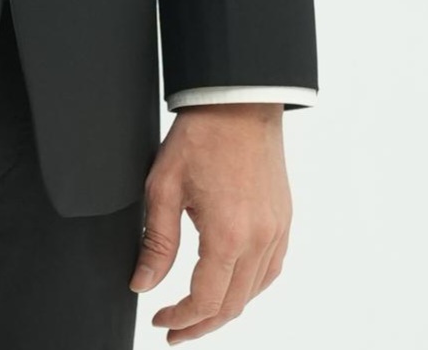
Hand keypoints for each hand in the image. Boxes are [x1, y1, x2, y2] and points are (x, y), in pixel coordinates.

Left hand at [129, 105, 291, 337]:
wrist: (239, 100)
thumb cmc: (201, 135)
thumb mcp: (164, 186)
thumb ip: (156, 242)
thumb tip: (143, 284)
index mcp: (228, 235)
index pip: (205, 301)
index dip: (180, 319)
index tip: (161, 320)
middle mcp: (259, 239)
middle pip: (232, 306)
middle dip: (201, 324)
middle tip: (174, 329)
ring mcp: (277, 231)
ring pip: (254, 293)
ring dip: (225, 309)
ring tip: (198, 314)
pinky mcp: (284, 220)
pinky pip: (271, 270)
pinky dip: (249, 287)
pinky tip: (230, 286)